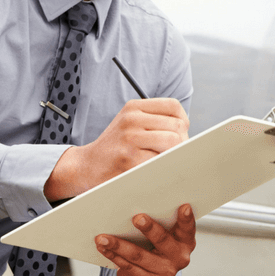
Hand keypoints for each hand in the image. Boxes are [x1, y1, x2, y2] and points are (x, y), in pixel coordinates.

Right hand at [44, 98, 187, 200]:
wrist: (87, 166)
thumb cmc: (115, 147)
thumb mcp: (130, 123)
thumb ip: (155, 121)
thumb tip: (187, 133)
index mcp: (133, 108)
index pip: (173, 106)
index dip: (183, 121)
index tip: (179, 133)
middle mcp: (131, 120)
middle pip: (177, 127)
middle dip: (181, 142)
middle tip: (172, 153)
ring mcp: (130, 140)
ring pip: (172, 144)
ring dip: (173, 155)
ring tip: (163, 160)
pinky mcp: (130, 161)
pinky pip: (161, 162)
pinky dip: (162, 168)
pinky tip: (153, 169)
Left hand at [96, 204, 195, 275]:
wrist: (150, 275)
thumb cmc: (157, 245)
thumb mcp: (166, 234)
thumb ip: (161, 221)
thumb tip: (137, 202)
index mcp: (186, 242)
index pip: (187, 229)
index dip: (187, 219)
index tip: (184, 207)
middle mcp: (179, 258)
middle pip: (163, 241)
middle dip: (150, 229)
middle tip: (137, 218)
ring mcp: (164, 272)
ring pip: (139, 256)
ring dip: (119, 245)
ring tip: (103, 237)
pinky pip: (128, 267)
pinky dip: (113, 256)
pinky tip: (103, 248)